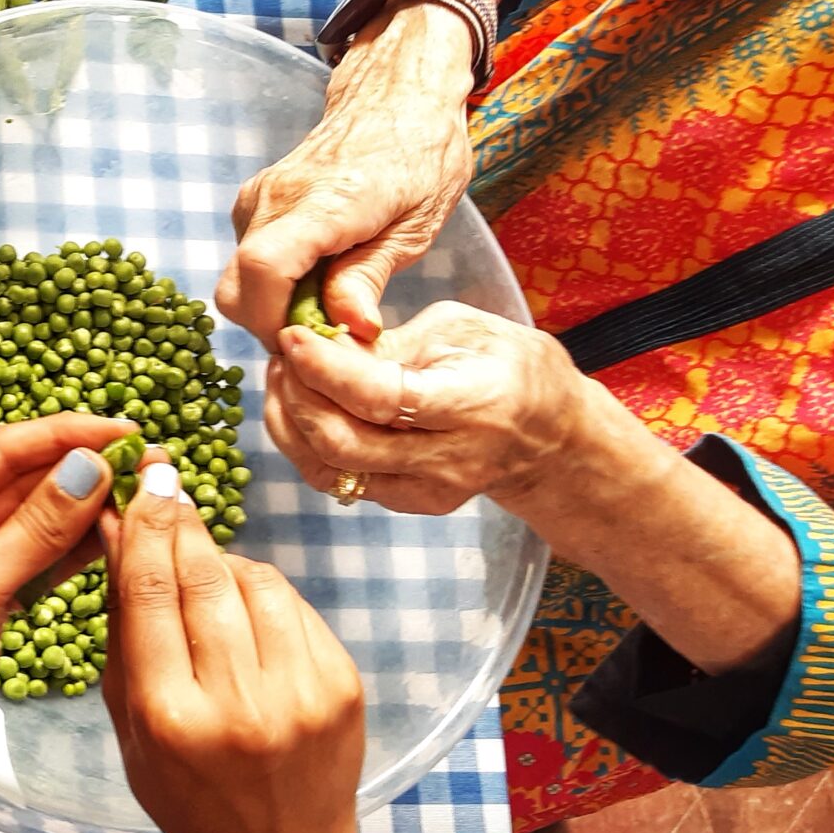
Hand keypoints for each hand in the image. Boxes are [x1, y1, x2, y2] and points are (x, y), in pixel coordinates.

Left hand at [0, 414, 132, 782]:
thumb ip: (35, 530)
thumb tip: (90, 468)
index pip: (1, 448)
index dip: (67, 436)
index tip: (127, 429)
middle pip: (23, 478)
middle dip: (85, 470)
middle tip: (153, 462)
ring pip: (37, 518)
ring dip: (88, 509)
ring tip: (149, 494)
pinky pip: (38, 557)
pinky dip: (75, 550)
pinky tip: (120, 537)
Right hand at [100, 461, 364, 832]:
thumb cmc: (188, 797)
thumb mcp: (131, 727)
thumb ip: (124, 634)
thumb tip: (116, 539)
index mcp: (170, 717)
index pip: (150, 592)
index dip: (143, 527)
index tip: (141, 484)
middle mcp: (238, 704)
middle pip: (204, 577)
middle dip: (181, 523)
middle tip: (167, 486)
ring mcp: (300, 695)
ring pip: (256, 581)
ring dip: (224, 560)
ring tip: (205, 565)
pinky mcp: (342, 689)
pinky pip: (296, 609)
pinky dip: (265, 595)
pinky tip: (248, 607)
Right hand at [214, 4, 473, 343]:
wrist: (396, 95)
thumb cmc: (420, 154)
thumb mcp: (416, 225)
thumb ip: (370, 277)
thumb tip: (349, 329)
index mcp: (324, 201)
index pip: (264, 269)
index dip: (276, 321)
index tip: (314, 342)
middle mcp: (276, 198)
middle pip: (236, 288)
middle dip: (273, 326)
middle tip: (327, 333)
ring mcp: (258, 198)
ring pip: (239, 280)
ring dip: (276, 306)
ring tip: (331, 298)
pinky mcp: (254, 203)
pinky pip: (248, 261)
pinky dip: (274, 284)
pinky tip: (318, 275)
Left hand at [264, 299, 598, 515]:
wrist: (552, 437)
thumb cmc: (510, 367)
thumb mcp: (462, 329)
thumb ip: (392, 342)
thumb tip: (324, 345)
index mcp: (471, 404)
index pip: (379, 398)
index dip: (324, 368)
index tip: (291, 336)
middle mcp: (448, 458)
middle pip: (342, 442)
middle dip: (296, 395)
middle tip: (281, 355)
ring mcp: (426, 490)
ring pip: (329, 468)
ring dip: (290, 421)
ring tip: (283, 377)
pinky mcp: (407, 503)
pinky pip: (337, 479)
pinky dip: (304, 443)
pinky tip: (299, 406)